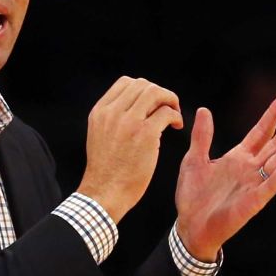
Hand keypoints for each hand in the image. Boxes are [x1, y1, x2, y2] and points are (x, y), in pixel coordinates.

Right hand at [77, 77, 183, 222]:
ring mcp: (128, 122)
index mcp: (100, 112)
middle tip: (167, 108)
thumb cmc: (106, 171)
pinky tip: (176, 126)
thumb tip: (136, 107)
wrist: (104, 192)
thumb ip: (113, 119)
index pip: (125, 83)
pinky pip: (167, 113)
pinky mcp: (145, 134)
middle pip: (143, 85)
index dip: (144, 89)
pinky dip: (176, 116)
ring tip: (174, 114)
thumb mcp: (99, 136)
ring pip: (155, 93)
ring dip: (170, 100)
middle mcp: (112, 113)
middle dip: (160, 93)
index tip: (151, 104)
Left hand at [175, 93, 275, 261]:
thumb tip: (204, 109)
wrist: (190, 225)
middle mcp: (250, 169)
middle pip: (274, 144)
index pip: (260, 132)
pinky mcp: (253, 201)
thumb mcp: (193, 160)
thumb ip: (202, 137)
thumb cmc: (193, 196)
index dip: (272, 116)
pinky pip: (270, 185)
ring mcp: (253, 185)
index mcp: (237, 158)